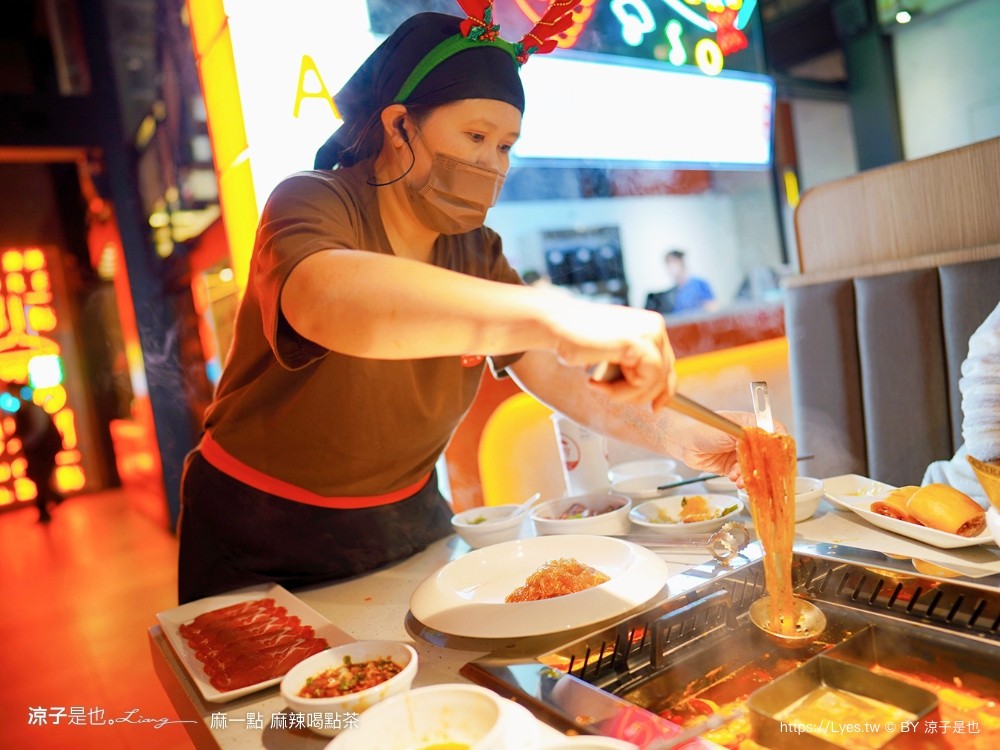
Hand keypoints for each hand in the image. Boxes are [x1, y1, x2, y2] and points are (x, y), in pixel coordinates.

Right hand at [545, 298, 676, 409]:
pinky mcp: (639, 343)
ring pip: (654, 382)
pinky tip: (597, 383)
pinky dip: (620, 391)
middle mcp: (654, 326)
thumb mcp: (614, 353)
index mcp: (651, 325)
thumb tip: (653, 391)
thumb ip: (634, 364)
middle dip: (639, 394)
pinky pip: (643, 381)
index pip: (668, 364)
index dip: (664, 390)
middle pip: (665, 375)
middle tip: (610, 394)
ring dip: (623, 393)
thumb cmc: (576, 339)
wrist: (555, 326)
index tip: (656, 407)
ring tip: (598, 386)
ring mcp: (649, 333)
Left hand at [667, 411, 787, 485]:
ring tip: (741, 477)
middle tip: (762, 473)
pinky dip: (742, 480)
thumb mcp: (731, 428)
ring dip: (751, 475)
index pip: (774, 432)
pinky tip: (735, 479)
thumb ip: (752, 435)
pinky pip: (744, 476)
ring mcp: (740, 454)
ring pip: (755, 468)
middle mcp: (747, 440)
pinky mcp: (732, 467)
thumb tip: (772, 439)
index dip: (779, 444)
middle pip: (767, 454)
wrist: (682, 441)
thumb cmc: (703, 427)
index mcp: (750, 425)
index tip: (781, 456)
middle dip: (765, 466)